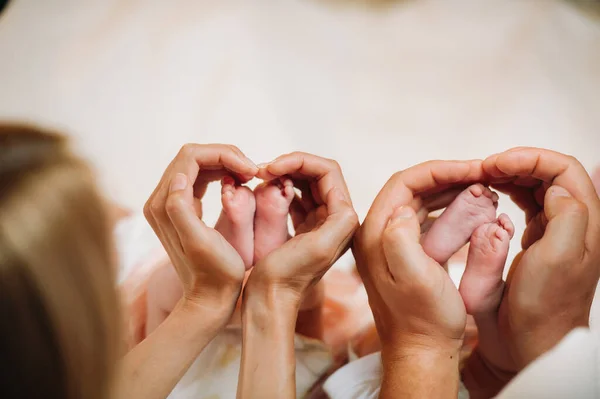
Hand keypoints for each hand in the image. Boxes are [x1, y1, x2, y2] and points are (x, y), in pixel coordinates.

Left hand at [144, 144, 257, 327]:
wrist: (210, 299)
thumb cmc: (215, 274)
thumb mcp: (201, 243)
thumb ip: (181, 209)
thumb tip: (178, 178)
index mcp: (165, 204)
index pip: (191, 157)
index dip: (224, 155)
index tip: (251, 171)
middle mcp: (160, 200)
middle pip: (192, 156)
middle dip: (226, 156)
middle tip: (253, 171)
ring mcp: (168, 204)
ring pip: (196, 164)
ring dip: (224, 163)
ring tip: (248, 175)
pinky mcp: (180, 209)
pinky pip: (198, 177)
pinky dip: (220, 173)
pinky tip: (237, 182)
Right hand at [238, 152, 357, 398]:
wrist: (269, 300)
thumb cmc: (288, 276)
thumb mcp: (319, 248)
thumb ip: (340, 221)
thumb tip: (347, 203)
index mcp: (344, 219)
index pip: (328, 171)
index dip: (300, 161)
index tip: (271, 168)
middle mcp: (336, 219)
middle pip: (318, 173)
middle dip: (291, 165)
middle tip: (263, 170)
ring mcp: (320, 223)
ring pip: (307, 183)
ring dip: (285, 174)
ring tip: (263, 178)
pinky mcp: (304, 228)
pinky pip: (297, 196)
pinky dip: (281, 188)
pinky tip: (264, 191)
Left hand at [354, 160, 485, 397]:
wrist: (421, 351)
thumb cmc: (422, 320)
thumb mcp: (413, 279)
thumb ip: (400, 240)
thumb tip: (401, 209)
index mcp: (374, 235)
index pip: (403, 183)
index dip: (438, 170)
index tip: (472, 168)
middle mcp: (376, 235)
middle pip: (410, 188)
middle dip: (446, 177)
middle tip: (481, 176)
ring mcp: (389, 244)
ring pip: (419, 202)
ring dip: (448, 191)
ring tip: (480, 189)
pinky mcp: (404, 253)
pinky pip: (425, 219)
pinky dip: (447, 210)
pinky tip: (470, 210)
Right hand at [480, 148, 599, 368]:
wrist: (532, 339)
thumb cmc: (543, 305)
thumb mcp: (558, 258)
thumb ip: (567, 216)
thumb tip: (555, 188)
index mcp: (586, 223)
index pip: (564, 169)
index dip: (530, 158)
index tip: (497, 163)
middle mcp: (577, 223)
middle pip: (551, 173)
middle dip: (518, 163)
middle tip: (486, 168)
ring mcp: (558, 231)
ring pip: (539, 186)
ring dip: (512, 175)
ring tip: (484, 177)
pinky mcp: (540, 240)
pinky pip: (528, 203)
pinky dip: (509, 192)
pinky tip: (492, 193)